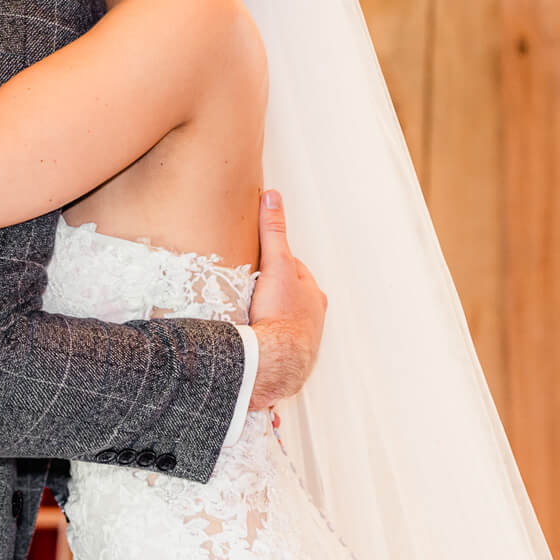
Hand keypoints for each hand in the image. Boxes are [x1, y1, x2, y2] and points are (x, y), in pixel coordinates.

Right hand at [246, 191, 326, 409]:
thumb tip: (272, 197)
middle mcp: (312, 317)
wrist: (276, 362)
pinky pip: (274, 344)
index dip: (273, 264)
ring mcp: (301, 339)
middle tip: (246, 289)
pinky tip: (250, 339)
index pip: (292, 269)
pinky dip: (264, 339)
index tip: (256, 263)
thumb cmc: (280, 314)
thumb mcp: (276, 264)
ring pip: (282, 321)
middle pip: (288, 296)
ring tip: (246, 315)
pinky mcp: (287, 358)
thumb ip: (273, 231)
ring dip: (267, 317)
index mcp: (313, 294)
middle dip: (271, 292)